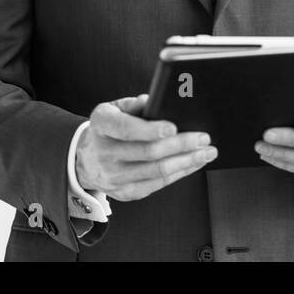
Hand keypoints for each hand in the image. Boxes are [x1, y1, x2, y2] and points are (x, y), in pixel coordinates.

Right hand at [75, 94, 217, 200]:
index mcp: (101, 125)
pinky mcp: (124, 192)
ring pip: (156, 171)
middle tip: (203, 138)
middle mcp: (104, 153)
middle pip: (148, 152)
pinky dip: (180, 173)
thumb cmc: (109, 128)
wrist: (86, 159)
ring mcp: (113, 177)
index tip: (174, 127)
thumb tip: (155, 101)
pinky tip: (194, 163)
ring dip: (187, 162)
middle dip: (181, 145)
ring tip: (207, 152)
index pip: (125, 128)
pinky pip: (157, 184)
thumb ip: (134, 104)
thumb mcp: (115, 108)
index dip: (150, 129)